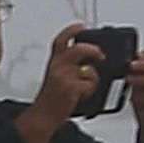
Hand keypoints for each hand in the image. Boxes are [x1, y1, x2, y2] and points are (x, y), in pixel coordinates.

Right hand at [21, 27, 105, 142]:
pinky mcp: (70, 88)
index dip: (72, 30)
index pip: (61, 40)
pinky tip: (82, 95)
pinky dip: (89, 90)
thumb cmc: (51, 98)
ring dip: (93, 77)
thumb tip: (89, 62)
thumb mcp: (56, 77)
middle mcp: (57, 67)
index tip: (82, 26)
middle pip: (78, 48)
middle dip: (93, 50)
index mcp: (54, 62)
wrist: (43, 116)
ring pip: (89, 69)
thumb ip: (70, 67)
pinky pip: (89, 84)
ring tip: (88, 85)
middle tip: (100, 56)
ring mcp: (64, 77)